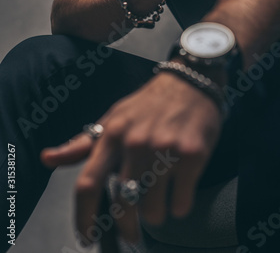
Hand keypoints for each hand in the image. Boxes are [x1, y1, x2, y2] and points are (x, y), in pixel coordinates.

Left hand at [40, 71, 224, 247]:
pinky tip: (179, 191)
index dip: (83, 218)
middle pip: (122, 205)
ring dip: (156, 214)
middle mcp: (135, 144)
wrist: (189, 83)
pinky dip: (178, 206)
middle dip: (126, 229)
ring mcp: (164, 150)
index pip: (88, 184)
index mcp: (112, 135)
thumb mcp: (113, 117)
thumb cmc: (148, 104)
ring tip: (160, 198)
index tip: (87, 237)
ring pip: (154, 211)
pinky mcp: (191, 156)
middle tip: (131, 234)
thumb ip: (82, 143)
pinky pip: (180, 203)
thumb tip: (47, 159)